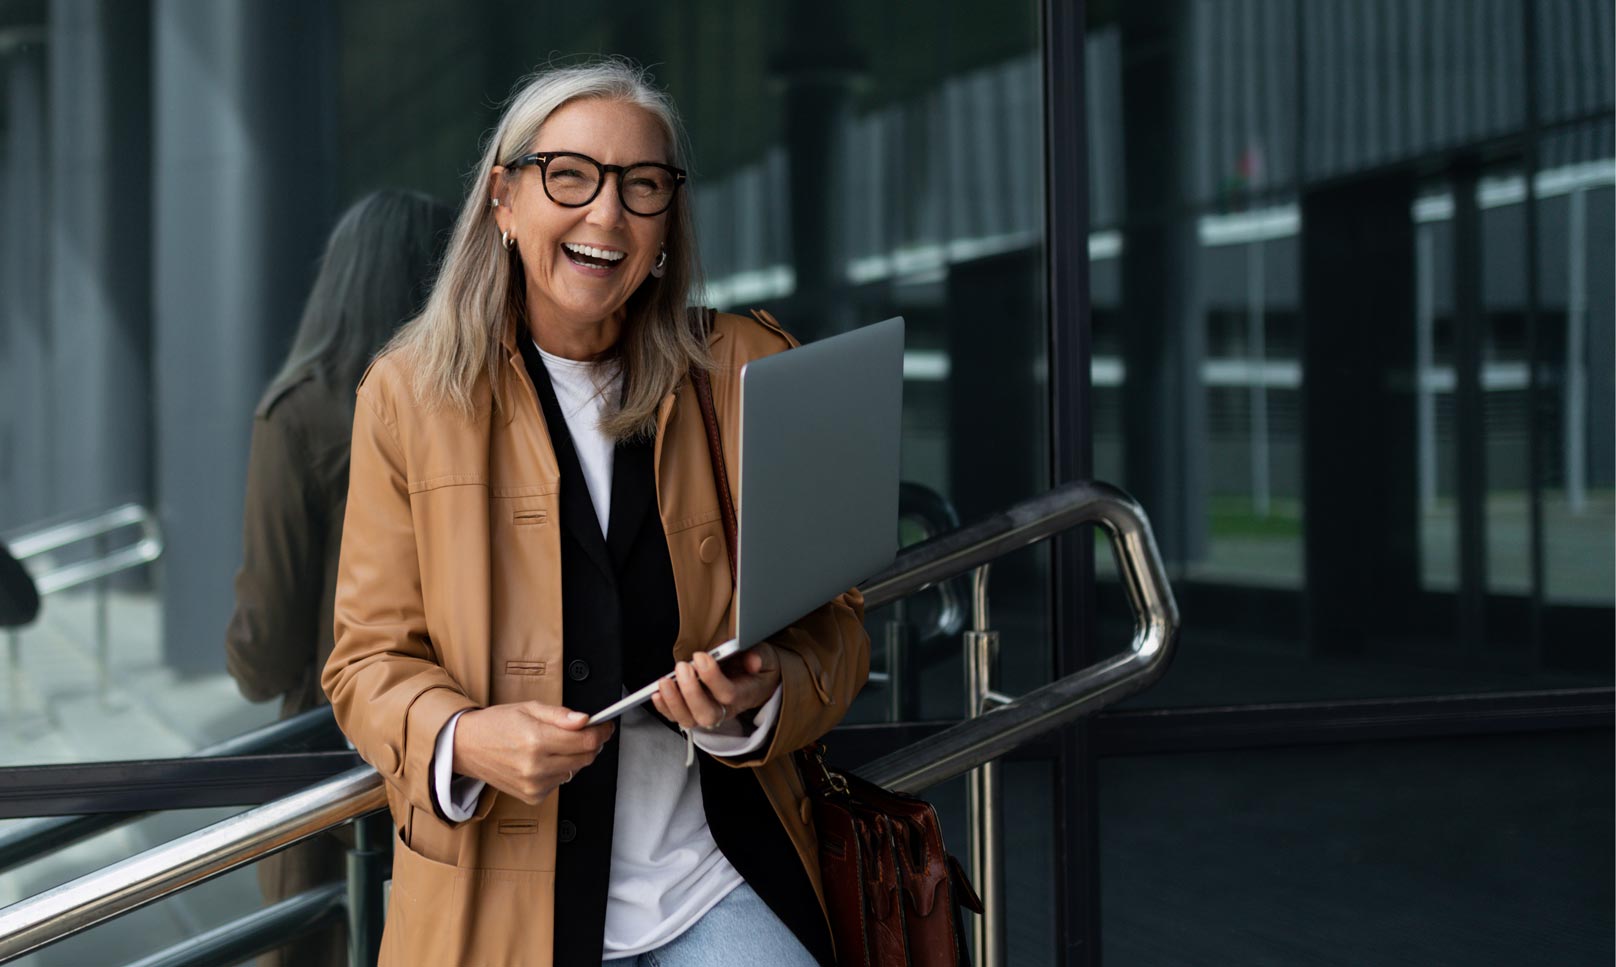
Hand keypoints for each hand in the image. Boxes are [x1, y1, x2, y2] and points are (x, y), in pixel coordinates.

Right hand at [451, 702, 613, 804]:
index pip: (586, 741)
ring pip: (575, 770)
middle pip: (585, 758)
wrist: (467, 747)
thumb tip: (584, 720)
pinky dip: (559, 769)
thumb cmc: (496, 724)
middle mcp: (536, 766)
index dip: (601, 732)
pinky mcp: (533, 796)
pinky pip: (560, 781)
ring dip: (574, 757)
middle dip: (591, 743)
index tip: (605, 726)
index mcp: (536, 740)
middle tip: (585, 732)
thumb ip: (560, 715)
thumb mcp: (529, 708)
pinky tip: (544, 759)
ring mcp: (534, 784)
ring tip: (555, 744)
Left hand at [651, 643, 781, 729]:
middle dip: (690, 692)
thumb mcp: (766, 658)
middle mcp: (726, 710)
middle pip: (706, 714)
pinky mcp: (695, 713)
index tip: (701, 657)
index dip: (712, 677)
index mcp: (744, 695)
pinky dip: (665, 708)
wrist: (757, 684)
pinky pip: (678, 718)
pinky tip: (657, 694)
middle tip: (682, 667)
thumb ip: (760, 656)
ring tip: (665, 681)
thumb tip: (753, 661)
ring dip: (674, 702)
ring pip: (690, 720)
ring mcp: (709, 714)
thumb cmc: (757, 670)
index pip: (727, 694)